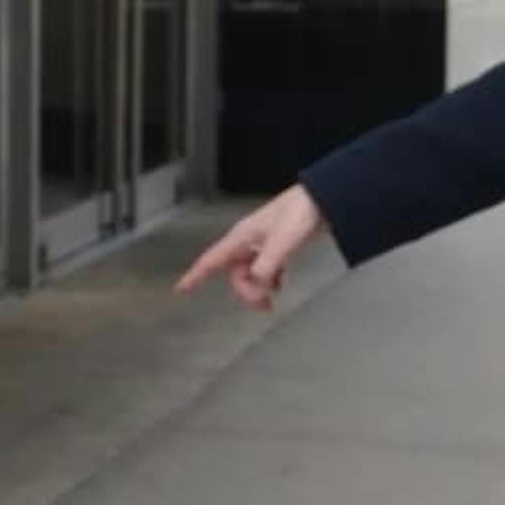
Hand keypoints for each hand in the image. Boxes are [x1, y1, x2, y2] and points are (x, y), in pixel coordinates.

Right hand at [176, 185, 327, 312]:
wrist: (323, 199)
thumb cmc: (300, 212)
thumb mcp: (282, 243)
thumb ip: (266, 266)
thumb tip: (256, 284)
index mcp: (242, 236)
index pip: (212, 259)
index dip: (195, 275)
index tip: (181, 288)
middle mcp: (248, 240)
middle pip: (236, 273)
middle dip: (247, 291)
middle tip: (265, 305)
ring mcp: (262, 243)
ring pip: (251, 273)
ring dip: (259, 287)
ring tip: (273, 298)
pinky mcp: (277, 246)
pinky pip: (265, 269)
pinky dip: (271, 280)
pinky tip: (280, 283)